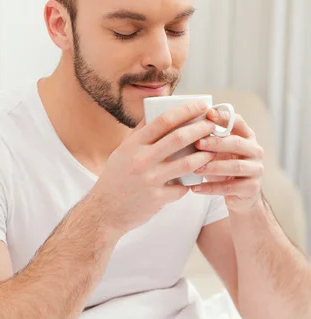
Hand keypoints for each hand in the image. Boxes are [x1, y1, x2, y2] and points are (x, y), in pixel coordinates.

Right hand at [90, 101, 216, 235]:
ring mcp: (150, 180)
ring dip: (204, 155)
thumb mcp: (122, 152)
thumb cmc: (115, 178)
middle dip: (201, 129)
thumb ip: (139, 134)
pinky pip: (182, 188)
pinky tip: (196, 179)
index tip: (200, 106)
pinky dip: (190, 183)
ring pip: (186, 163)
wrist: (104, 211)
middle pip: (178, 138)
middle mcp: (141, 160)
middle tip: (213, 125)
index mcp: (133, 145)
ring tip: (214, 150)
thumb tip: (153, 110)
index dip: (185, 111)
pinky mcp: (157, 199)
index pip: (163, 121)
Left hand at [189, 109, 263, 211]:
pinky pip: (230, 187)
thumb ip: (210, 138)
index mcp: (247, 136)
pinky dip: (211, 188)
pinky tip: (196, 188)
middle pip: (237, 143)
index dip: (224, 117)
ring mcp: (256, 169)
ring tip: (195, 168)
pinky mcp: (252, 188)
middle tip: (197, 143)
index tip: (208, 113)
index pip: (238, 122)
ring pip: (235, 166)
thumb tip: (186, 126)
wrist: (239, 195)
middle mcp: (255, 150)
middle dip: (216, 143)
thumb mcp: (218, 150)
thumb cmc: (224, 166)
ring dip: (213, 167)